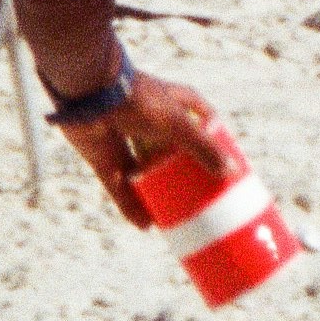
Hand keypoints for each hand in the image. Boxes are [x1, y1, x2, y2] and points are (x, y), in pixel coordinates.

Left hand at [68, 63, 243, 220]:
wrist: (88, 95)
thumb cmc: (138, 99)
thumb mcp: (178, 124)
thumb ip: (204, 147)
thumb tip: (231, 172)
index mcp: (174, 105)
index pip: (202, 124)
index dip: (215, 143)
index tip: (228, 166)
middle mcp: (152, 125)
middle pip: (175, 155)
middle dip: (187, 176)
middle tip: (204, 200)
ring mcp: (127, 143)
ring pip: (148, 175)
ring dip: (159, 195)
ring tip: (177, 219)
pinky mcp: (107, 161)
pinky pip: (122, 190)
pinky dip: (133, 208)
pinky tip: (147, 226)